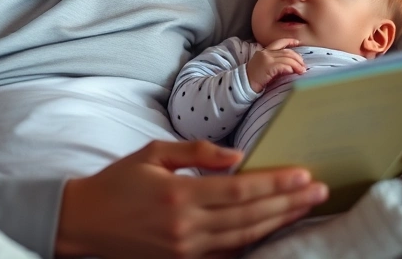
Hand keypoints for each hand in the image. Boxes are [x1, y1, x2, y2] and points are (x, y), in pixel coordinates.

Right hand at [56, 140, 327, 258]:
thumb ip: (196, 152)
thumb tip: (238, 157)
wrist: (82, 222)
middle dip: (288, 203)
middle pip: (250, 217)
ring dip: (278, 223)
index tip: (303, 174)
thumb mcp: (152, 153)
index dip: (275, 184)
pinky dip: (253, 243)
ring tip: (305, 208)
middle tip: (319, 190)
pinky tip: (273, 230)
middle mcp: (185, 227)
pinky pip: (226, 255)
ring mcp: (185, 251)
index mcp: (179, 195)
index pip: (240, 191)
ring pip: (243, 238)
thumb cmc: (118, 182)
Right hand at [246, 39, 304, 92]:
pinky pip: (283, 65)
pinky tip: (293, 72)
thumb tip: (289, 66)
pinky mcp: (268, 66)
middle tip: (303, 65)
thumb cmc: (254, 77)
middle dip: (297, 58)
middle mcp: (266, 53)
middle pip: (287, 52)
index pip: (279, 42)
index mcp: (264, 51)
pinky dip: (290, 68)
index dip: (289, 41)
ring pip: (287, 58)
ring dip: (297, 65)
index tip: (298, 42)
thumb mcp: (263, 66)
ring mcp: (267, 59)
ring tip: (302, 71)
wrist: (243, 83)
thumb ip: (274, 62)